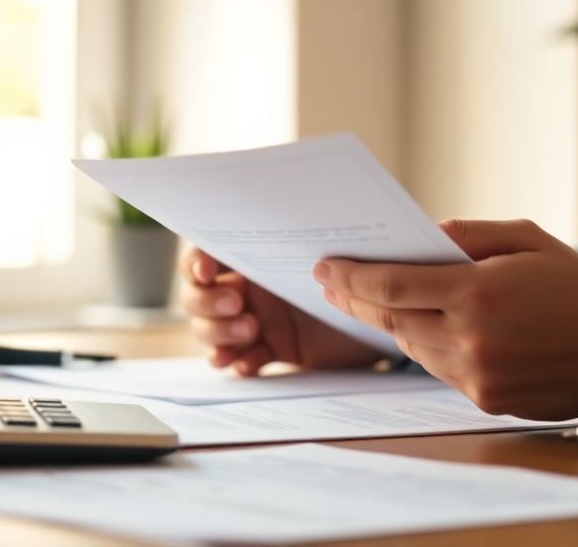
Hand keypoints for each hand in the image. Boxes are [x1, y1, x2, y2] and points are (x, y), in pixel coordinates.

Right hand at [179, 247, 384, 374]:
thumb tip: (303, 214)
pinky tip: (247, 364)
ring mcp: (251, 319)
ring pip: (208, 329)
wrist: (382, 311)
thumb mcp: (337, 249)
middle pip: (195, 296)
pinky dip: (236, 361)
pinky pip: (238, 359)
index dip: (195, 262)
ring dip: (219, 333)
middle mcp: (244, 286)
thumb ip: (316, 235)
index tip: (207, 270)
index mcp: (251, 254)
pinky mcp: (267, 349)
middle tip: (238, 304)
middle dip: (207, 301)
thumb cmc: (358, 267)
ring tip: (251, 331)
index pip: (203, 254)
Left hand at [315, 219, 577, 419]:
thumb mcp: (525, 238)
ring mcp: (477, 375)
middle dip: (355, 300)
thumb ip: (468, 234)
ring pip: (411, 347)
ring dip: (390, 324)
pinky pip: (439, 370)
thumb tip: (420, 237)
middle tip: (330, 283)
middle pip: (390, 321)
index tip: (323, 267)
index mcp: (477, 292)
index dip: (351, 277)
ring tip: (372, 302)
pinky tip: (423, 328)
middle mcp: (471, 338)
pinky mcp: (486, 400)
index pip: (392, 285)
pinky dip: (426, 347)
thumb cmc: (574, 285)